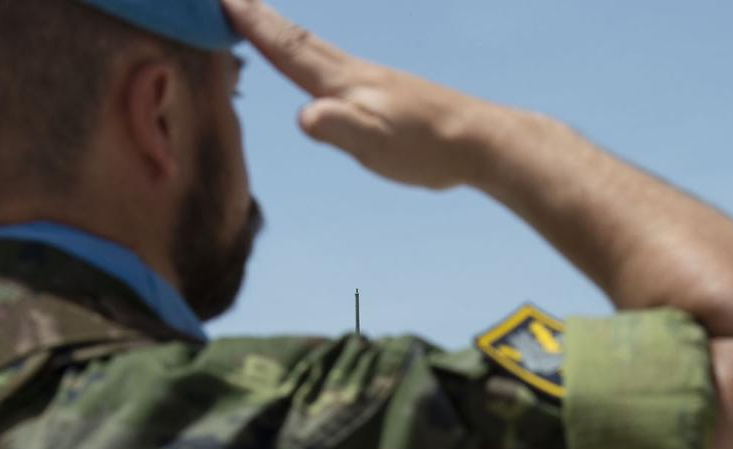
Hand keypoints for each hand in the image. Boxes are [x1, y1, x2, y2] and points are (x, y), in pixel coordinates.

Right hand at [223, 0, 502, 188]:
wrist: (480, 142)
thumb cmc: (427, 147)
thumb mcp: (377, 146)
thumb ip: (340, 129)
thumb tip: (305, 116)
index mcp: (344, 83)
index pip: (288, 48)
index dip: (253, 25)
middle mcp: (354, 73)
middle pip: (297, 39)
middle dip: (260, 17)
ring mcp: (372, 81)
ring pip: (316, 50)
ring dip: (283, 33)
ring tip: (261, 22)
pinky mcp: (386, 96)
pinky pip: (333, 67)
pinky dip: (310, 56)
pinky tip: (318, 69)